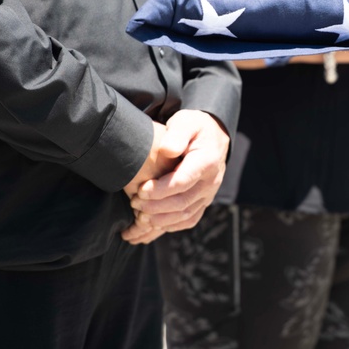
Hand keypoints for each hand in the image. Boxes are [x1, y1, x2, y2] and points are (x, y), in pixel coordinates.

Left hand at [121, 110, 229, 243]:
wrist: (214, 135)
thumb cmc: (195, 127)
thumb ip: (177, 134)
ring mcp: (208, 194)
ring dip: (161, 220)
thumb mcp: (187, 122)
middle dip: (156, 206)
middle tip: (134, 203)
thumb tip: (167, 150)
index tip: (140, 190)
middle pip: (182, 202)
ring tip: (139, 217)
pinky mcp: (204, 201)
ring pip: (185, 215)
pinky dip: (171, 225)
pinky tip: (153, 224)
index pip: (182, 181)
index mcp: (206, 161)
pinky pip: (190, 220)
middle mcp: (211, 182)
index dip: (160, 190)